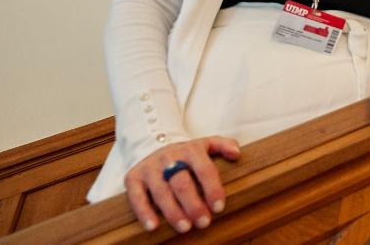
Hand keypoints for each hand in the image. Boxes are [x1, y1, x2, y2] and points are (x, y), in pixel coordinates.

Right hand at [123, 136, 239, 232]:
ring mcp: (150, 167)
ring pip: (161, 192)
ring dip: (173, 212)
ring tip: (185, 227)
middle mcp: (169, 157)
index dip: (212, 189)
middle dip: (194, 205)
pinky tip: (153, 226)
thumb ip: (224, 145)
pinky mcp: (133, 177)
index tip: (219, 208)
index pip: (205, 169)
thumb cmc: (187, 152)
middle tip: (203, 222)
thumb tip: (237, 154)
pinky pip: (136, 196)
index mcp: (191, 149)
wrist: (152, 142)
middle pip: (182, 183)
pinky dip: (144, 212)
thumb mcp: (206, 144)